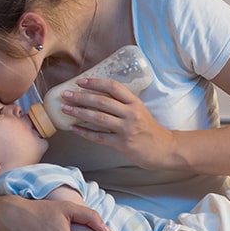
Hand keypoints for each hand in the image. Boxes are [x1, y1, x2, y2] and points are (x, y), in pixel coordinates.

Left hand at [60, 78, 175, 170]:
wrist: (164, 149)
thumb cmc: (149, 129)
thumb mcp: (139, 110)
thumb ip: (122, 104)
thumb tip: (96, 97)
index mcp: (135, 102)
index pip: (113, 87)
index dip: (95, 82)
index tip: (80, 81)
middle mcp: (131, 114)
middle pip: (102, 102)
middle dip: (81, 97)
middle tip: (66, 94)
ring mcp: (126, 129)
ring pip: (98, 118)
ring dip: (79, 112)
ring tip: (65, 108)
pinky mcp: (122, 144)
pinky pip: (99, 137)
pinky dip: (84, 132)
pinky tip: (73, 128)